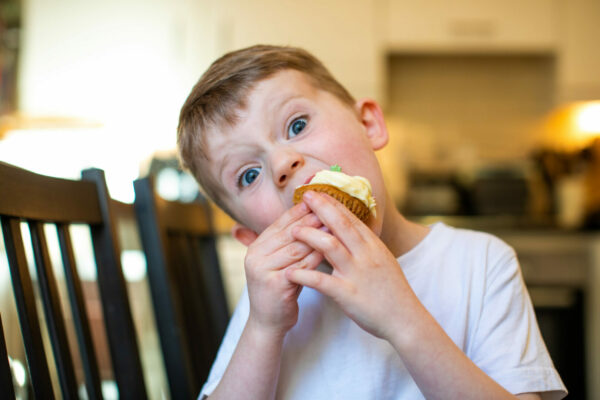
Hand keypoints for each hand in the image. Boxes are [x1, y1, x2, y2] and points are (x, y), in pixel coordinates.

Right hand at [244, 202, 323, 337]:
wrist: (268, 323)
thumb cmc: (279, 290)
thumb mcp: (278, 262)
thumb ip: (287, 242)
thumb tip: (308, 215)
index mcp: (256, 247)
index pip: (281, 222)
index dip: (300, 210)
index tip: (320, 198)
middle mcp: (255, 256)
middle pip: (289, 232)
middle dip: (312, 219)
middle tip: (332, 207)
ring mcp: (263, 270)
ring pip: (296, 247)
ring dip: (318, 235)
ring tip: (337, 225)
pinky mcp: (275, 284)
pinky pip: (302, 266)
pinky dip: (318, 256)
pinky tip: (333, 250)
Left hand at [285, 191, 415, 340]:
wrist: (405, 319)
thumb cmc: (391, 291)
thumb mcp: (383, 260)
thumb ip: (366, 245)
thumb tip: (352, 229)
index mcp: (373, 245)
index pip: (351, 218)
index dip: (333, 203)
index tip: (318, 192)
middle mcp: (366, 254)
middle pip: (340, 224)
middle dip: (321, 208)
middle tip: (305, 196)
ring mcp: (357, 273)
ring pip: (330, 246)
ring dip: (310, 235)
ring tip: (293, 230)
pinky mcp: (348, 294)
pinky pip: (322, 282)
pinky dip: (304, 275)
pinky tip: (289, 272)